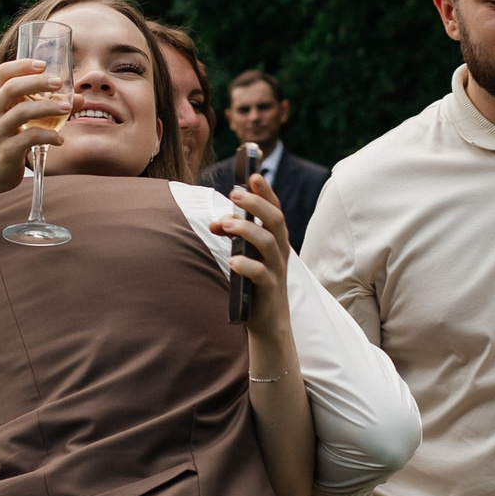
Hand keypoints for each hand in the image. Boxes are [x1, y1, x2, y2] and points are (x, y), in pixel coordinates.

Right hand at [0, 59, 75, 194]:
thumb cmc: (4, 139)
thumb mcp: (18, 120)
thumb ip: (44, 106)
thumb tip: (80, 98)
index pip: (3, 73)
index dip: (23, 65)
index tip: (43, 64)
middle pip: (11, 88)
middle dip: (37, 82)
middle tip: (58, 82)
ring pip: (21, 112)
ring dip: (47, 107)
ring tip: (68, 108)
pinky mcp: (6, 151)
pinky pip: (29, 139)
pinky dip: (48, 136)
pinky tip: (60, 139)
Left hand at [213, 173, 293, 347]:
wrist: (268, 320)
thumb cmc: (256, 282)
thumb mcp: (247, 253)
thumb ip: (234, 234)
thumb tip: (215, 221)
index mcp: (276, 239)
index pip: (275, 209)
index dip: (266, 191)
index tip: (253, 175)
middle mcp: (280, 251)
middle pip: (275, 220)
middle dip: (256, 204)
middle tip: (234, 193)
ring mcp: (276, 269)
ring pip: (268, 242)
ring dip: (246, 230)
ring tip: (225, 224)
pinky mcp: (269, 289)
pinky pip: (260, 274)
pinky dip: (246, 265)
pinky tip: (232, 261)